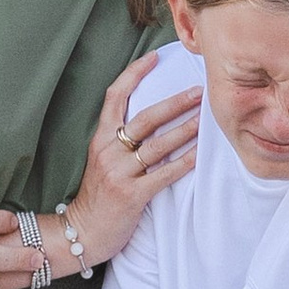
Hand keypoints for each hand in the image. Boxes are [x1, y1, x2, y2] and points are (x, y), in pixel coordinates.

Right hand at [54, 56, 202, 270]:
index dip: (134, 74)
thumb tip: (154, 118)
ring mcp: (119, 173)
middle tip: (199, 91)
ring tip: (206, 120)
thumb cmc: (99, 195)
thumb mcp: (102, 160)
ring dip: (186, 130)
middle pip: (146, 118)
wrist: (82, 232)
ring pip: (158, 145)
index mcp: (100, 138)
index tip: (155, 57)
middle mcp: (108, 151)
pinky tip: (200, 154)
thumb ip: (121, 140)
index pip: (115, 96)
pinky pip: (163, 175)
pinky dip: (184, 163)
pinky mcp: (132, 195)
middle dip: (176, 102)